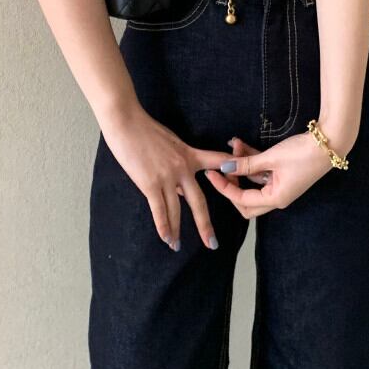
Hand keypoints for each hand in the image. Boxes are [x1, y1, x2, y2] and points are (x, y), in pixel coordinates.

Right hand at [103, 106, 233, 251]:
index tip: (241, 185)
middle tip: (212, 243)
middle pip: (199, 201)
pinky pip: (159, 209)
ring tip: (178, 247)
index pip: (217, 162)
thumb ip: (178, 164)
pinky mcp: (150, 182)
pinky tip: (166, 239)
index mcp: (190, 154)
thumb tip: (179, 189)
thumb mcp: (170, 143)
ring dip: (178, 230)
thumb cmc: (145, 129)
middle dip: (205, 224)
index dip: (231, 172)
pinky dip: (163, 226)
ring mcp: (167, 176)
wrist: (127, 122)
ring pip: (177, 209)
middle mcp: (183, 168)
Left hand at [203, 132, 337, 218]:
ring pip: (254, 182)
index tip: (211, 174)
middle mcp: (278, 197)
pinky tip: (244, 146)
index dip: (224, 187)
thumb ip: (246, 163)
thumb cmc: (303, 153)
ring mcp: (282, 186)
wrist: (331, 142)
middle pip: (246, 201)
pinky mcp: (285, 175)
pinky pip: (263, 173)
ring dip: (242, 166)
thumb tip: (224, 166)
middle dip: (232, 183)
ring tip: (234, 145)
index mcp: (275, 198)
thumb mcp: (271, 157)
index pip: (242, 200)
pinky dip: (253, 162)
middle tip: (224, 167)